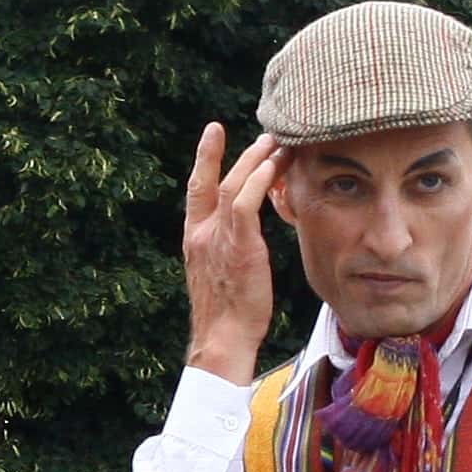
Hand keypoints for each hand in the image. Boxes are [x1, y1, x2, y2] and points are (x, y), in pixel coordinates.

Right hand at [180, 121, 282, 383]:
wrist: (222, 339)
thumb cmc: (228, 317)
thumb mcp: (223, 275)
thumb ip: (229, 249)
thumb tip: (245, 238)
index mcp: (194, 240)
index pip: (196, 189)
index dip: (205, 158)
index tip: (213, 132)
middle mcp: (201, 234)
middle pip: (214, 180)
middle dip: (235, 151)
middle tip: (263, 132)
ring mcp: (217, 239)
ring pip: (233, 185)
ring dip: (255, 160)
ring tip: (276, 143)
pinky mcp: (239, 245)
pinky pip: (246, 203)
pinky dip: (258, 181)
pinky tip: (274, 166)